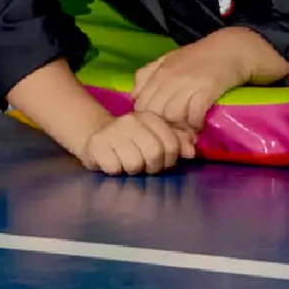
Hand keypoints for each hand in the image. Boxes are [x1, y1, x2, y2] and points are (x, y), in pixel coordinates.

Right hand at [76, 111, 196, 175]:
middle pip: (155, 154)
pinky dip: (115, 170)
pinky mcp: (96, 145)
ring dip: (133, 170)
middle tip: (145, 166)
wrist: (96, 134)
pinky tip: (113, 162)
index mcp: (150, 118)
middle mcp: (131, 121)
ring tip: (127, 163)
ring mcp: (112, 132)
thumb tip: (192, 152)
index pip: (172, 145)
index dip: (170, 159)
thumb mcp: (156, 136)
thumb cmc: (132, 139)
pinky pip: (114, 168)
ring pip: (134, 164)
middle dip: (153, 167)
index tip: (162, 162)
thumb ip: (177, 142)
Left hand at [132, 28, 279, 130]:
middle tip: (172, 134)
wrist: (232, 48)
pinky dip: (195, 123)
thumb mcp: (168, 59)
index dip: (147, 120)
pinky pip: (194, 114)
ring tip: (186, 131)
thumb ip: (147, 75)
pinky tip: (199, 124)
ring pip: (172, 116)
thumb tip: (134, 97)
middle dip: (162, 127)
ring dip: (179, 127)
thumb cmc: (200, 55)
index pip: (141, 104)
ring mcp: (189, 83)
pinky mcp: (207, 89)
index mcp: (159, 71)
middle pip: (155, 113)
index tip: (157, 126)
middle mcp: (170, 78)